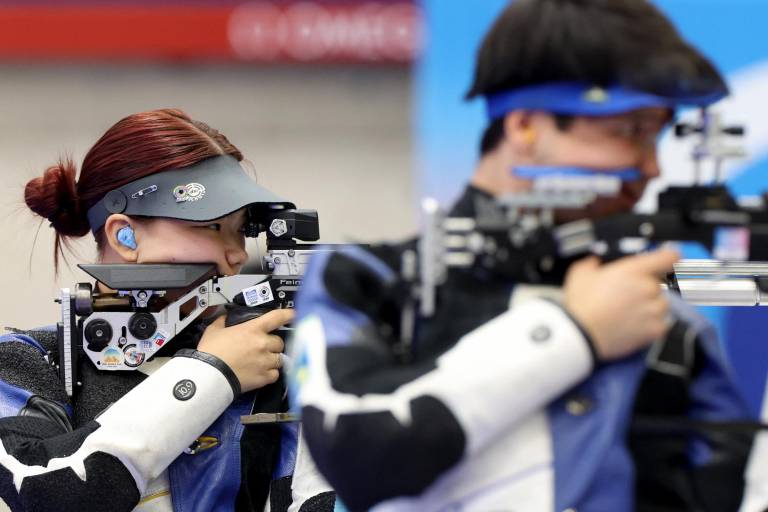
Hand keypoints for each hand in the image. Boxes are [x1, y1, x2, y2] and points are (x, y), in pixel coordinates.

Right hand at [197, 308, 293, 392]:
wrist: (209, 376)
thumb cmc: (210, 353)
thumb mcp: (214, 330)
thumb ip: (223, 321)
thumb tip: (225, 318)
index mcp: (253, 329)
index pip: (277, 317)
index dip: (288, 315)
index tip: (293, 315)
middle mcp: (263, 344)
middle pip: (280, 342)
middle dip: (273, 344)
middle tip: (263, 348)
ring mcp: (265, 361)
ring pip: (280, 358)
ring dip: (273, 359)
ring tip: (261, 362)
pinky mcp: (264, 377)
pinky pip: (276, 374)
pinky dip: (271, 373)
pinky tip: (261, 373)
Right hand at [563, 248, 678, 361]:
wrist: (581, 335)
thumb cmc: (580, 306)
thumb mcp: (580, 273)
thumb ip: (594, 262)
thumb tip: (597, 262)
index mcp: (633, 270)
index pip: (669, 257)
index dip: (668, 257)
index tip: (665, 261)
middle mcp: (648, 288)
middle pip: (658, 284)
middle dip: (644, 289)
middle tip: (625, 297)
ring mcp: (654, 310)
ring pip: (660, 305)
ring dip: (649, 307)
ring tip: (627, 314)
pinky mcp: (655, 330)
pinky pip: (660, 324)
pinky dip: (649, 325)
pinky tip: (631, 325)